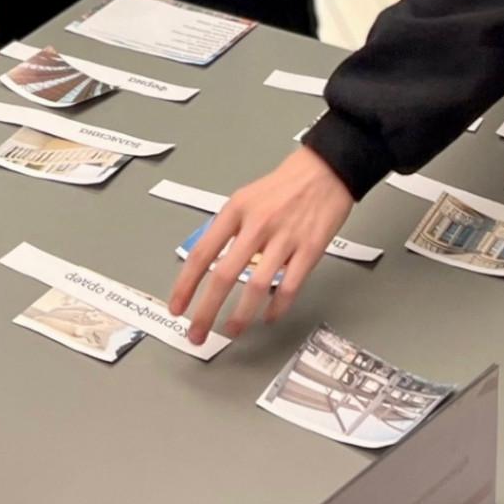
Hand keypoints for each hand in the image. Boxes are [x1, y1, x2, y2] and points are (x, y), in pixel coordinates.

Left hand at [169, 145, 351, 343]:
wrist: (326, 170)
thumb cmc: (284, 186)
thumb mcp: (246, 198)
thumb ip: (228, 230)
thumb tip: (208, 265)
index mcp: (236, 210)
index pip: (203, 253)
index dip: (186, 285)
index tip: (177, 307)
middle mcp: (257, 224)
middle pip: (225, 276)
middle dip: (206, 312)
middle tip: (197, 333)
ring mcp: (284, 238)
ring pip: (257, 287)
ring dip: (241, 316)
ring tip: (232, 330)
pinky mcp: (310, 249)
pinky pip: (290, 287)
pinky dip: (277, 308)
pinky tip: (269, 317)